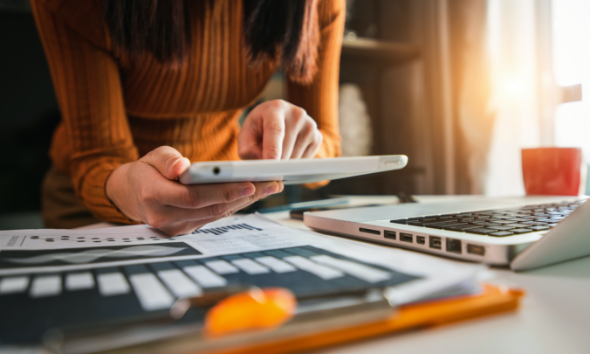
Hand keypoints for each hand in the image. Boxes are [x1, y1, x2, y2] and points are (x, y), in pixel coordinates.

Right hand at [105, 146, 283, 235]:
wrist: (130, 194)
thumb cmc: (146, 170)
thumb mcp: (152, 156)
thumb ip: (167, 160)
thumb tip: (182, 167)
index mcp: (153, 196)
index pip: (194, 196)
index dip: (223, 191)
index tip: (250, 183)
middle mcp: (164, 218)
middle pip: (211, 208)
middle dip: (245, 196)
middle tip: (272, 183)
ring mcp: (175, 229)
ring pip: (216, 215)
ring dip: (245, 202)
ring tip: (269, 187)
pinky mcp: (185, 232)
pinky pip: (213, 218)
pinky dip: (234, 206)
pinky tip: (253, 195)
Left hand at [238, 99, 322, 159]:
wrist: (277, 120)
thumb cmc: (259, 128)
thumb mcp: (246, 135)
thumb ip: (247, 149)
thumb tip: (262, 162)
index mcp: (275, 108)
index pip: (275, 130)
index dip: (273, 149)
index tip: (270, 165)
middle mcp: (296, 114)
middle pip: (285, 150)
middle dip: (274, 164)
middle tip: (264, 160)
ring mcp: (310, 125)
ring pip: (296, 159)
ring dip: (284, 164)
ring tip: (277, 151)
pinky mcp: (317, 137)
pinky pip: (305, 161)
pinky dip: (295, 163)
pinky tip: (289, 151)